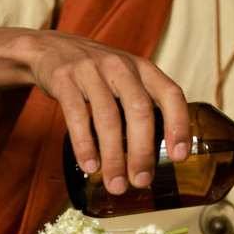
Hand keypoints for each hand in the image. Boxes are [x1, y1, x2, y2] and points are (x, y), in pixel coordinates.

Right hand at [25, 30, 190, 193]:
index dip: (179, 125)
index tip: (179, 157)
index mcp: (145, 70)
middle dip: (142, 151)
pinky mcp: (65, 79)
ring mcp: (92, 71)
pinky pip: (76, 116)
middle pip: (140, 111)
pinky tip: (90, 166)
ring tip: (116, 185)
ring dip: (114, 157)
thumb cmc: (101, 74)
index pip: (171, 94)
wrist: (53, 48)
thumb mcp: (129, 80)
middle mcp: (122, 67)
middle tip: (142, 181)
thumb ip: (146, 107)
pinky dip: (84, 145)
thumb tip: (163, 157)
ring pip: (108, 118)